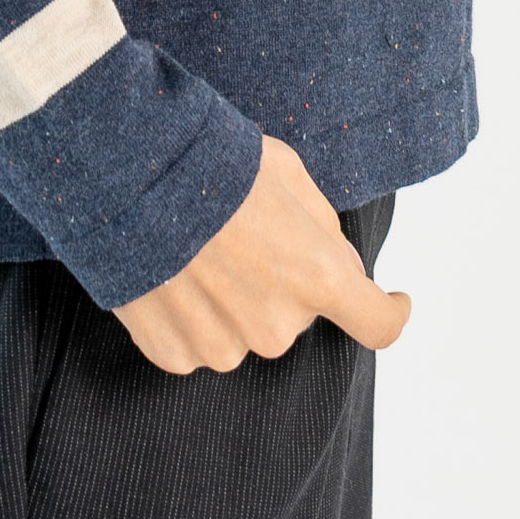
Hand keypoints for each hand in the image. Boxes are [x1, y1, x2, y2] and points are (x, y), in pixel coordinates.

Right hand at [112, 134, 411, 374]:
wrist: (127, 175)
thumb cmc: (214, 162)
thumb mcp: (289, 171)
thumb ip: (323, 226)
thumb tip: (340, 264)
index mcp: (317, 277)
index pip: (378, 323)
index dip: (390, 312)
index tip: (393, 301)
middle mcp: (277, 326)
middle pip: (298, 314)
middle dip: (285, 280)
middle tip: (245, 233)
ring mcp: (224, 347)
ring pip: (247, 332)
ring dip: (236, 301)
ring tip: (199, 248)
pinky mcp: (177, 356)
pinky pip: (200, 344)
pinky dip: (193, 316)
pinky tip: (173, 271)